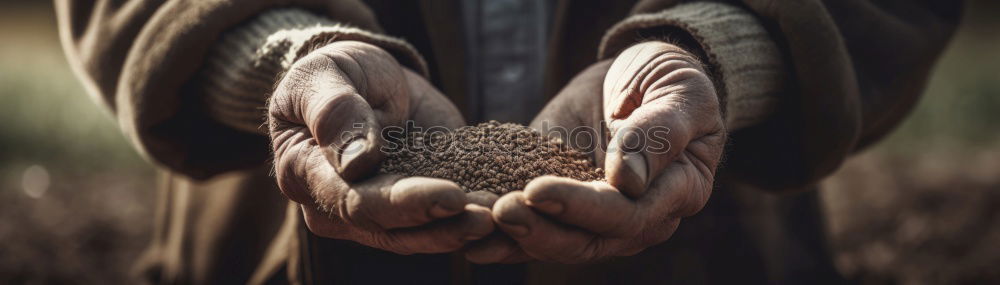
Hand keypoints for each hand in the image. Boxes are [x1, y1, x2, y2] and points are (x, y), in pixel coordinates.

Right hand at [268, 41, 493, 253]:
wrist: (362, 79)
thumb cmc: (334, 74)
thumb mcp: (324, 76)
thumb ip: (334, 111)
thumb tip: (358, 161)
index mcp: (306, 176)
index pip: (355, 201)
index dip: (405, 203)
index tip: (451, 194)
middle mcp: (339, 208)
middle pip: (392, 229)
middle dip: (443, 226)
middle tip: (490, 215)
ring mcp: (379, 214)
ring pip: (421, 236)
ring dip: (463, 230)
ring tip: (505, 216)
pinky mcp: (416, 209)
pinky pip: (443, 223)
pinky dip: (474, 220)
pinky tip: (508, 211)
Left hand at [467, 41, 725, 262]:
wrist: (641, 77)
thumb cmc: (671, 81)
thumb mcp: (682, 94)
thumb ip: (659, 132)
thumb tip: (628, 181)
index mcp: (675, 194)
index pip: (626, 215)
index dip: (581, 207)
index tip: (539, 189)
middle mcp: (636, 219)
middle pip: (585, 242)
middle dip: (540, 229)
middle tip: (501, 209)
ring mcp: (594, 218)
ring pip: (554, 243)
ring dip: (514, 237)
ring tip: (477, 221)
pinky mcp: (560, 207)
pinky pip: (532, 230)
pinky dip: (501, 239)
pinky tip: (469, 238)